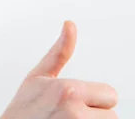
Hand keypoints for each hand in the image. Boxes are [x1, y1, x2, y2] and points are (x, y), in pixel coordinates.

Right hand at [0, 20, 117, 117]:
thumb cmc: (22, 109)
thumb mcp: (38, 75)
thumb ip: (60, 52)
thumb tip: (70, 25)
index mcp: (69, 90)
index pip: (111, 95)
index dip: (97, 98)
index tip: (79, 101)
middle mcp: (75, 113)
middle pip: (111, 115)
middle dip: (95, 114)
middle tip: (73, 114)